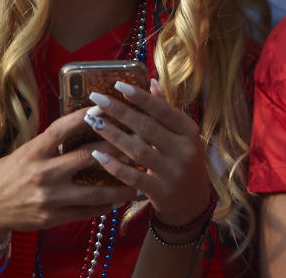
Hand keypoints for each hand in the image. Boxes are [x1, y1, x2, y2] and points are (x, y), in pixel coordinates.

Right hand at [0, 108, 137, 242]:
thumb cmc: (6, 175)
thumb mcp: (24, 153)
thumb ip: (50, 143)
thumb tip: (81, 123)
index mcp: (33, 153)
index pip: (60, 130)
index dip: (82, 116)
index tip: (104, 106)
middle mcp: (42, 174)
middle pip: (85, 158)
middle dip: (114, 149)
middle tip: (137, 141)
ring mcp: (49, 199)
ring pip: (93, 191)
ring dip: (119, 185)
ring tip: (138, 179)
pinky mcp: (53, 218)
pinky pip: (86, 212)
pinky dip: (105, 206)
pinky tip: (120, 198)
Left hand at [86, 79, 211, 224]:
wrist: (192, 203)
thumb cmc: (183, 161)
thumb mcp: (182, 135)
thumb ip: (166, 109)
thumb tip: (151, 81)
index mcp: (189, 131)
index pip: (163, 110)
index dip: (140, 97)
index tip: (118, 85)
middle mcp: (185, 150)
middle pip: (147, 127)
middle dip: (120, 112)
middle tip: (97, 99)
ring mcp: (173, 172)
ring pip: (138, 150)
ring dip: (113, 135)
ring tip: (93, 121)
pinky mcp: (160, 192)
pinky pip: (133, 177)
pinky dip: (115, 166)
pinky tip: (97, 155)